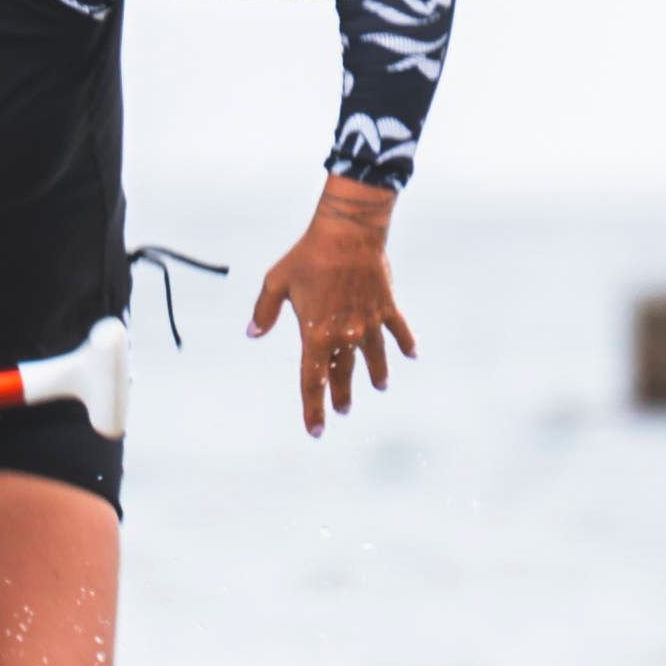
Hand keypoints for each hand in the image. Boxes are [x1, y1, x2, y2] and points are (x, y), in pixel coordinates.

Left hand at [249, 177, 415, 434]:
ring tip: (380, 386)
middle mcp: (346, 336)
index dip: (313, 408)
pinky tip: (412, 354)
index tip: (316, 430)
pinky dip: (405, 342)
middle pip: (344, 374)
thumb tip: (253, 333)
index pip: (313, 381)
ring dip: (377, 374)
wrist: (348, 234)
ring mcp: (369, 323)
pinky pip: (398, 330)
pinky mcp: (386, 306)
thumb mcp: (277, 281)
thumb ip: (264, 311)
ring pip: (374, 357)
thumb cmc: (308, 256)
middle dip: (342, 395)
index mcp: (317, 335)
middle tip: (343, 411)